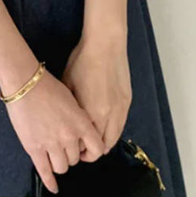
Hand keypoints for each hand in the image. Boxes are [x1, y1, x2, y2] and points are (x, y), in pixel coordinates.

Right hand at [2, 66, 106, 193]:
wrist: (25, 84)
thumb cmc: (48, 86)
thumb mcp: (71, 100)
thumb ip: (78, 118)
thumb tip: (80, 131)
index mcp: (81, 123)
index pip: (96, 149)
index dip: (91, 152)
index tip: (85, 151)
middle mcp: (69, 137)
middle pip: (75, 158)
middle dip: (70, 154)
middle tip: (63, 147)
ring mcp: (51, 144)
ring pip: (62, 167)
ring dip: (59, 163)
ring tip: (55, 157)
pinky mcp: (34, 149)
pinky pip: (44, 171)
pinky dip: (49, 182)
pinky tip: (53, 187)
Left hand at [61, 31, 131, 155]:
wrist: (105, 44)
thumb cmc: (82, 61)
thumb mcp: (68, 85)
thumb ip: (70, 109)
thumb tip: (68, 124)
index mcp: (92, 113)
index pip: (88, 145)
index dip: (79, 151)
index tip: (72, 149)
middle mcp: (109, 115)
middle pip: (103, 147)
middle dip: (92, 152)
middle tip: (81, 149)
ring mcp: (121, 109)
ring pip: (114, 138)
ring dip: (104, 143)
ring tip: (92, 140)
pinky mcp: (127, 101)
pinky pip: (121, 125)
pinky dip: (112, 131)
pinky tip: (103, 126)